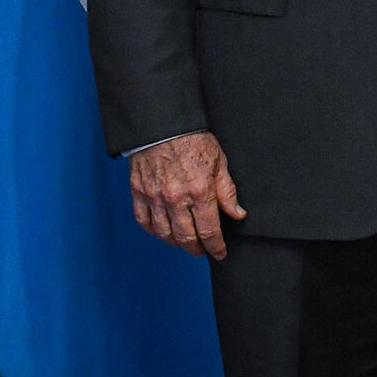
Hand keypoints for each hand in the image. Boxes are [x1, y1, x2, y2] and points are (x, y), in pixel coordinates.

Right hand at [129, 131, 246, 259]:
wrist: (163, 124)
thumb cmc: (192, 140)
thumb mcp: (219, 162)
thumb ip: (227, 192)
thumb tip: (237, 214)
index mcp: (199, 191)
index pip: (209, 231)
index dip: (216, 247)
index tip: (219, 253)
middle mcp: (176, 198)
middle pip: (186, 237)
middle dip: (196, 249)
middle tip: (202, 251)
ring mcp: (155, 197)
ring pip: (164, 234)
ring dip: (176, 243)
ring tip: (184, 243)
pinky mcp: (139, 193)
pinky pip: (144, 221)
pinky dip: (154, 231)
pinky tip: (162, 232)